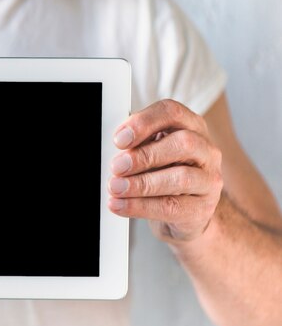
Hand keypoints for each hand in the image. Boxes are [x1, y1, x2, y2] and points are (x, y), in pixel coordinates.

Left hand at [108, 99, 222, 242]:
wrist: (185, 212)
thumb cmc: (164, 173)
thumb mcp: (151, 151)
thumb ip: (137, 144)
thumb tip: (116, 145)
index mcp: (191, 126)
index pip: (172, 112)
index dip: (144, 122)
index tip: (119, 139)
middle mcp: (206, 150)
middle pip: (183, 143)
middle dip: (145, 155)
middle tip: (117, 166)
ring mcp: (209, 180)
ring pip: (181, 178)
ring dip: (142, 183)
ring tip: (116, 187)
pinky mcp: (203, 208)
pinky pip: (173, 207)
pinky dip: (141, 206)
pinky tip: (120, 205)